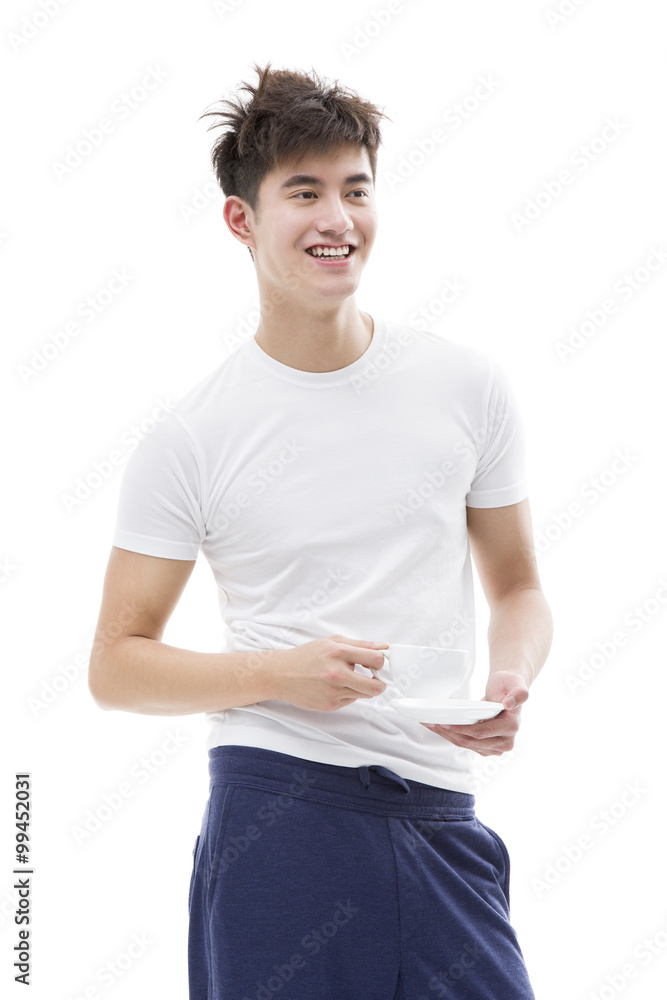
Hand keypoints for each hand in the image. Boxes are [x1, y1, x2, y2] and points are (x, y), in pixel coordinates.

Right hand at [273, 634, 388, 711]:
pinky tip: (334, 687)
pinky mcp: (329, 705)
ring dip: (362, 688)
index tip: (377, 664)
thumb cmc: (306, 656)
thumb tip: (383, 646)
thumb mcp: (331, 642)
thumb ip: (359, 645)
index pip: (376, 659)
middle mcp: (337, 673)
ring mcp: (333, 691)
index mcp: (338, 653)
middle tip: (374, 678)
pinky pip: (350, 701)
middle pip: (375, 686)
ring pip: (364, 695)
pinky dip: (348, 694)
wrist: (281, 674)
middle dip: (379, 683)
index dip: (381, 662)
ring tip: (348, 679)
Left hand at [419, 670, 529, 755]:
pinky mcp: (487, 748)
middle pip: (472, 741)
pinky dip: (453, 737)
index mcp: (511, 726)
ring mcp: (496, 747)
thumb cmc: (509, 684)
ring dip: (448, 736)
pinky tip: (441, 728)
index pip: (482, 732)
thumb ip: (519, 693)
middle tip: (432, 724)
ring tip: (432, 725)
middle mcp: (506, 741)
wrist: (507, 690)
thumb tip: (509, 704)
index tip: (446, 723)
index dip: (462, 729)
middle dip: (450, 733)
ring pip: (467, 745)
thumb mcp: (517, 682)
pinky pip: (467, 744)